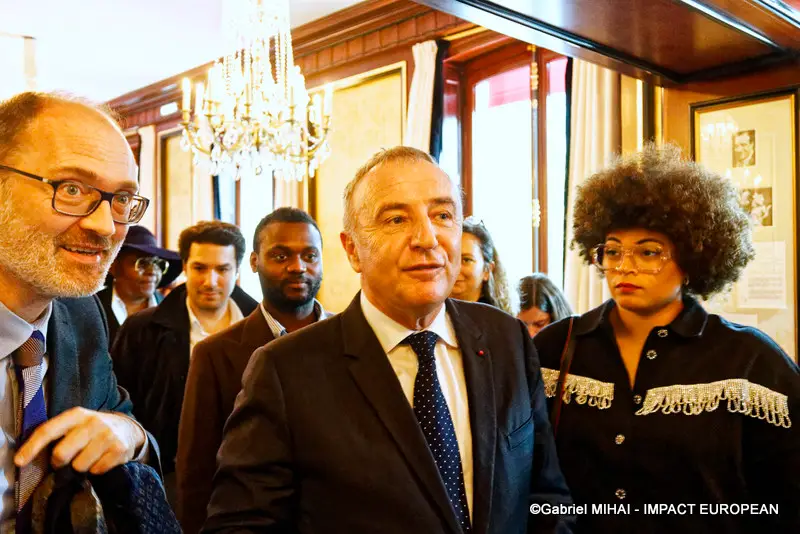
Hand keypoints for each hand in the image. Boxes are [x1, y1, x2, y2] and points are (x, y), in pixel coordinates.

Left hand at [14, 407, 145, 474]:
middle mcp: (93, 422)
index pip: (49, 430)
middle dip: (60, 462)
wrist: (127, 428)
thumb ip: (58, 435)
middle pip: (62, 453)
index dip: (32, 447)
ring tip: (89, 458)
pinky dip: (96, 469)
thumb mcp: (77, 424)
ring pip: (79, 465)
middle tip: (66, 461)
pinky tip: (102, 459)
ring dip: (81, 467)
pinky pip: (97, 470)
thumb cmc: (93, 429)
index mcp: (77, 414)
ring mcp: (108, 435)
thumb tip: (33, 457)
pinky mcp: (119, 449)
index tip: (19, 461)